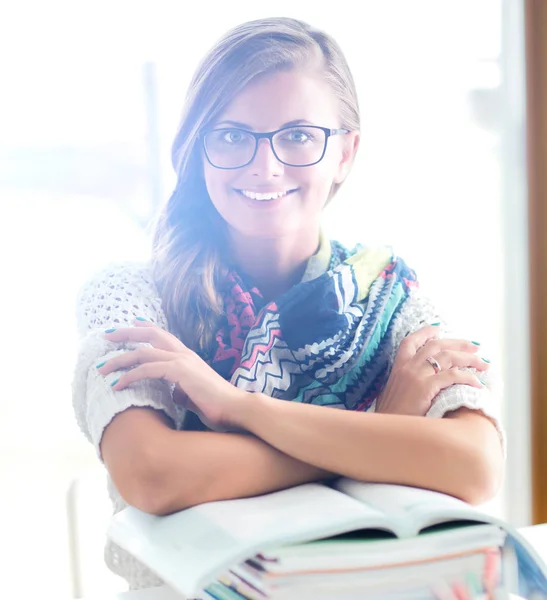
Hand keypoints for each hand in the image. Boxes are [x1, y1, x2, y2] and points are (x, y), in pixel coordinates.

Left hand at [97, 319, 248, 430]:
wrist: (235, 408)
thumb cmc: (216, 405)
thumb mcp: (193, 394)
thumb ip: (180, 389)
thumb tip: (172, 392)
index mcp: (188, 357)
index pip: (163, 336)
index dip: (145, 329)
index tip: (129, 325)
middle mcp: (184, 354)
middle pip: (151, 335)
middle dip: (126, 333)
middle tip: (107, 334)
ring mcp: (182, 360)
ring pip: (143, 353)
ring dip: (119, 359)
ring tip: (102, 368)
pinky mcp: (180, 371)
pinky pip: (148, 369)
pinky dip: (130, 375)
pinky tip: (117, 384)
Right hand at [375, 325, 488, 415]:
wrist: (385, 431)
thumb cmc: (390, 417)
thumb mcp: (392, 394)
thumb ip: (405, 384)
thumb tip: (420, 385)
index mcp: (398, 367)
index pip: (410, 341)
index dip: (425, 332)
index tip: (439, 329)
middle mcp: (407, 367)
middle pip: (436, 345)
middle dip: (459, 343)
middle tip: (475, 346)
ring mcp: (416, 376)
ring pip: (447, 357)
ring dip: (469, 358)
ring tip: (483, 364)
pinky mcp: (425, 388)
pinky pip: (452, 376)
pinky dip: (468, 378)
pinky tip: (478, 384)